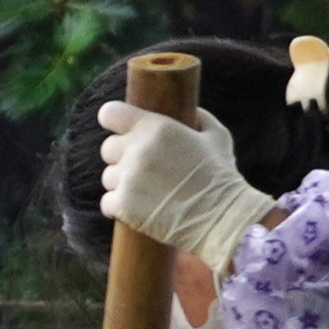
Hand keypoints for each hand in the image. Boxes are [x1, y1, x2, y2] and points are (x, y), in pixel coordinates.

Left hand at [95, 102, 274, 272]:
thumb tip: (190, 111)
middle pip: (108, 148)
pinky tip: (141, 207)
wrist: (221, 217)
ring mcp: (127, 178)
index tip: (120, 129)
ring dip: (123, 183)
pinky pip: (107, 202)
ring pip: (108, 177)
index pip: (111, 113)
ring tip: (150, 191)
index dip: (114, 120)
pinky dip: (120, 206)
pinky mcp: (123, 205)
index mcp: (156, 127)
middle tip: (146, 168)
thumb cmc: (220, 176)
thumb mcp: (217, 137)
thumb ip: (199, 118)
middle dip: (122, 156)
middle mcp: (137, 150)